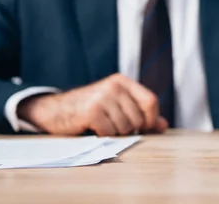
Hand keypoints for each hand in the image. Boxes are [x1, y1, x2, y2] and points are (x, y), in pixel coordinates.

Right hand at [17, 74, 167, 135]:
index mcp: (123, 81)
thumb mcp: (117, 105)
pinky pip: (109, 133)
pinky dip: (103, 136)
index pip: (151, 101)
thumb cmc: (90, 109)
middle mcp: (114, 86)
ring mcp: (102, 97)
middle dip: (130, 130)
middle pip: (138, 118)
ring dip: (116, 134)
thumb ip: (141, 113)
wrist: (55, 110)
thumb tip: (163, 125)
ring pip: (125, 127)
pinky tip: (94, 129)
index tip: (143, 128)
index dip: (151, 119)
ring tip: (104, 126)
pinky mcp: (91, 111)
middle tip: (115, 127)